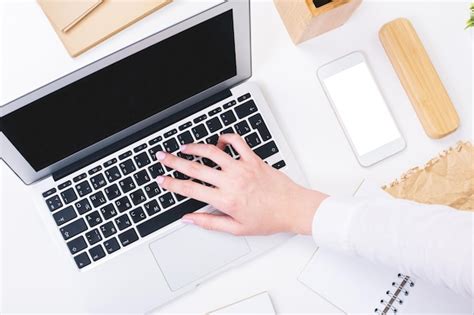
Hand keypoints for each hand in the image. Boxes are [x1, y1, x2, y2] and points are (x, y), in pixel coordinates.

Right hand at [155, 134, 327, 235]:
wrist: (293, 208)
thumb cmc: (268, 219)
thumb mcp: (236, 228)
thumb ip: (209, 222)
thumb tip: (189, 219)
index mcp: (225, 200)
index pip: (190, 190)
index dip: (172, 184)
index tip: (161, 180)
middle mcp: (231, 181)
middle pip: (195, 168)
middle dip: (174, 161)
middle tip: (162, 157)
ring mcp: (242, 168)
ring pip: (212, 152)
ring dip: (195, 147)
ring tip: (184, 147)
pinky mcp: (254, 159)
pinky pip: (238, 142)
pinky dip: (226, 138)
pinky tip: (218, 142)